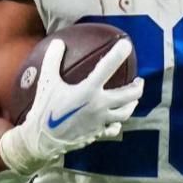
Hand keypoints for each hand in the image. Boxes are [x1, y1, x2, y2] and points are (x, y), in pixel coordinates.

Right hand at [22, 38, 144, 158]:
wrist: (43, 140)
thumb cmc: (45, 109)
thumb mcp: (46, 82)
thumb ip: (52, 60)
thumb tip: (58, 42)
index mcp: (88, 90)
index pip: (108, 67)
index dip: (119, 53)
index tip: (127, 44)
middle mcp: (99, 105)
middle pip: (129, 95)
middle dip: (138, 86)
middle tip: (139, 80)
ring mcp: (101, 121)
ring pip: (125, 112)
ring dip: (132, 104)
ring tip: (133, 99)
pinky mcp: (98, 133)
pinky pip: (113, 129)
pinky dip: (116, 124)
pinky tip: (115, 122)